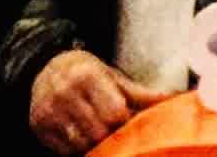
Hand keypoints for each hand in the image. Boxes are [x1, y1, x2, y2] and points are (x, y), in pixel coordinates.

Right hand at [27, 48, 173, 153]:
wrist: (45, 69)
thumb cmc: (88, 75)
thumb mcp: (113, 78)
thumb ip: (142, 94)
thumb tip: (178, 100)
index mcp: (88, 76)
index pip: (115, 112)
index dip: (125, 122)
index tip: (128, 121)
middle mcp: (65, 92)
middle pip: (99, 131)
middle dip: (111, 135)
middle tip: (116, 132)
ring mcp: (49, 111)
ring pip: (81, 143)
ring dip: (95, 145)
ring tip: (101, 136)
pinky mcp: (38, 126)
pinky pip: (64, 150)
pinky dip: (77, 149)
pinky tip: (83, 139)